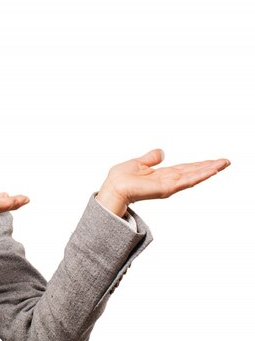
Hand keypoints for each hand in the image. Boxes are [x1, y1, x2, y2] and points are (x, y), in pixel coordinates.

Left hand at [96, 149, 230, 216]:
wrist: (114, 187)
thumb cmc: (120, 178)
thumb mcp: (138, 163)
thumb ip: (151, 158)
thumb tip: (161, 152)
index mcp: (162, 174)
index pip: (185, 168)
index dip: (198, 165)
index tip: (212, 161)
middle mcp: (168, 180)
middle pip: (193, 172)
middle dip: (209, 167)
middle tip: (226, 161)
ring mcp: (169, 185)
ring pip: (193, 176)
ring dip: (209, 170)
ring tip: (223, 164)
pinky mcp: (167, 188)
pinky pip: (186, 180)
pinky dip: (199, 175)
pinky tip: (210, 170)